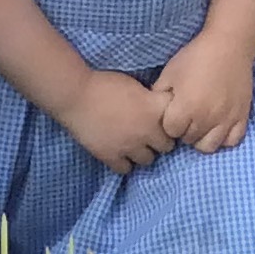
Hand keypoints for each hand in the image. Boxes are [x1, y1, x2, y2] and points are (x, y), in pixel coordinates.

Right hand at [58, 71, 177, 174]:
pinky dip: (124, 162)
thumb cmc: (105, 83)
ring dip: (144, 153)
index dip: (172, 121)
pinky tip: (120, 152)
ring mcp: (129, 146)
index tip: (165, 120)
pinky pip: (125, 169)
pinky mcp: (111, 157)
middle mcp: (147, 131)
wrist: (76, 94)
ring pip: (148, 160)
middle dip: (161, 140)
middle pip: (167, 146)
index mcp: (154, 109)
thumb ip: (151, 100)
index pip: (178, 123)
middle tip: (150, 133)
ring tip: (135, 144)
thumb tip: (158, 109)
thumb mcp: (136, 85)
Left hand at [151, 26, 254, 153]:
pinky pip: (232, 141)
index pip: (171, 132)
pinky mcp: (241, 117)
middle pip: (189, 140)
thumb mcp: (169, 72)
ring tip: (201, 125)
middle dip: (184, 130)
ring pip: (209, 147)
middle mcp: (205, 119)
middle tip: (187, 116)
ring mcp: (225, 120)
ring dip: (202, 138)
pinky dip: (224, 138)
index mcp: (185, 108)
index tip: (173, 112)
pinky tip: (219, 126)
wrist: (229, 44)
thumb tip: (154, 110)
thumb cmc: (196, 56)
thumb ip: (159, 94)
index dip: (169, 123)